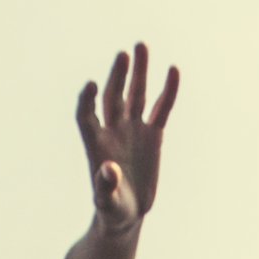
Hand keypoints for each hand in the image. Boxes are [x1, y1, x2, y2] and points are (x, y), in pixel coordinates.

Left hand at [76, 42, 178, 229]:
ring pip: (135, 94)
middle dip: (117, 76)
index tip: (90, 85)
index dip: (86, 100)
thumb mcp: (107, 203)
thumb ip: (106, 187)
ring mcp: (133, 129)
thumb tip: (110, 170)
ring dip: (138, 72)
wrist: (127, 213)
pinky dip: (167, 91)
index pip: (86, 115)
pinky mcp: (153, 135)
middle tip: (123, 54)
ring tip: (141, 46)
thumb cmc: (112, 209)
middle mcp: (112, 130)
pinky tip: (173, 70)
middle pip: (112, 96)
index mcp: (95, 143)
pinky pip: (160, 108)